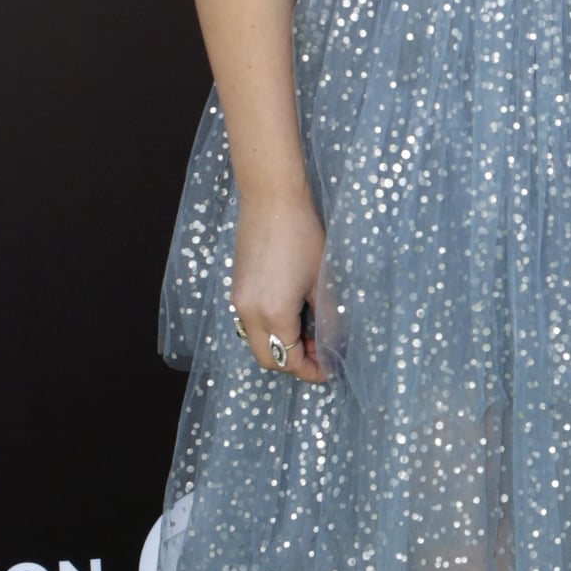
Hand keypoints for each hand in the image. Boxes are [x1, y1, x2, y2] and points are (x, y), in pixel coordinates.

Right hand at [231, 189, 328, 380]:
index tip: (330, 369)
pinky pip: (251, 323)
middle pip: (267, 359)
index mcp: (273, 313)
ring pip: (257, 342)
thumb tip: (334, 343)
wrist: (270, 199)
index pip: (288, 360)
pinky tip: (294, 315)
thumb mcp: (322, 280)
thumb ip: (326, 317)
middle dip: (293, 363)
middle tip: (321, 353)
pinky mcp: (236, 289)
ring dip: (281, 346)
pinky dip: (271, 330)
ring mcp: (238, 300)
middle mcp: (249, 312)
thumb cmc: (302, 234)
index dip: (311, 370)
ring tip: (311, 333)